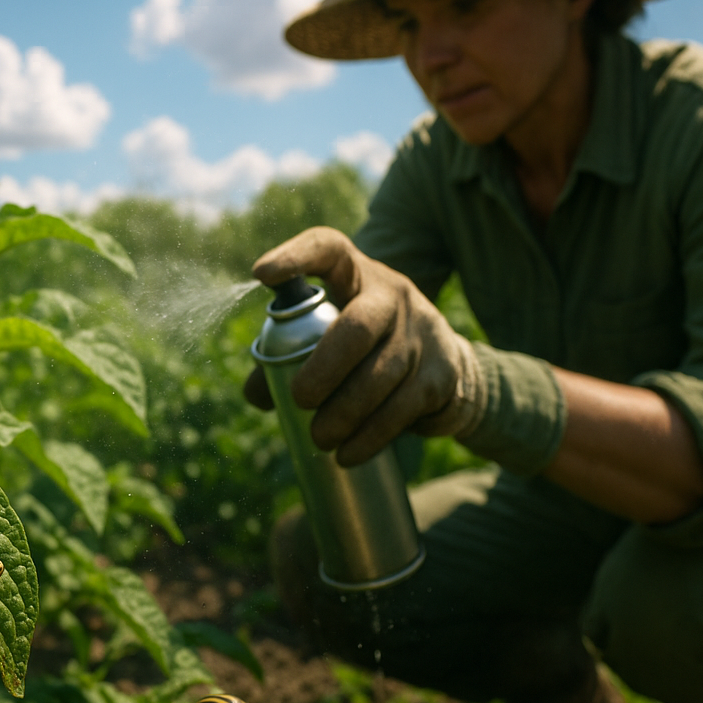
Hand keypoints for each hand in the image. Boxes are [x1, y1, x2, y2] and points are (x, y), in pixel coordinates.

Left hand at [242, 227, 482, 464]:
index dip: (296, 256)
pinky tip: (348, 454)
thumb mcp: (327, 338)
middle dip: (323, 367)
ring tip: (320, 438)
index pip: (328, 248)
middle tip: (300, 399)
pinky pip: (402, 408)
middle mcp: (392, 295)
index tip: (262, 274)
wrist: (445, 370)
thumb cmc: (364, 351)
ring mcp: (422, 332)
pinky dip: (370, 436)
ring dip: (345, 413)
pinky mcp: (441, 373)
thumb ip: (285, 356)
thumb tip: (257, 393)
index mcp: (353, 275)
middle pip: (358, 326)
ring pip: (381, 374)